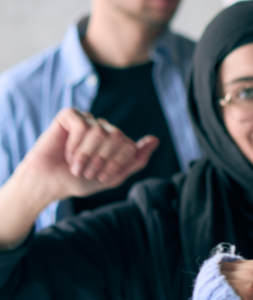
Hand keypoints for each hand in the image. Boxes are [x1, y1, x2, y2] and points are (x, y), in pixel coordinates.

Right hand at [19, 107, 157, 203]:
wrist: (49, 183)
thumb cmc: (79, 180)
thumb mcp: (114, 176)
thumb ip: (136, 159)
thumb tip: (155, 139)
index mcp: (116, 141)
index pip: (130, 146)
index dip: (115, 164)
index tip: (101, 176)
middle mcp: (104, 128)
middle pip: (118, 137)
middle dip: (102, 160)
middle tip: (87, 171)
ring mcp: (88, 120)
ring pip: (100, 132)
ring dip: (87, 155)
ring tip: (76, 165)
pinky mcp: (69, 115)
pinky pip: (82, 125)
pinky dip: (76, 144)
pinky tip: (67, 153)